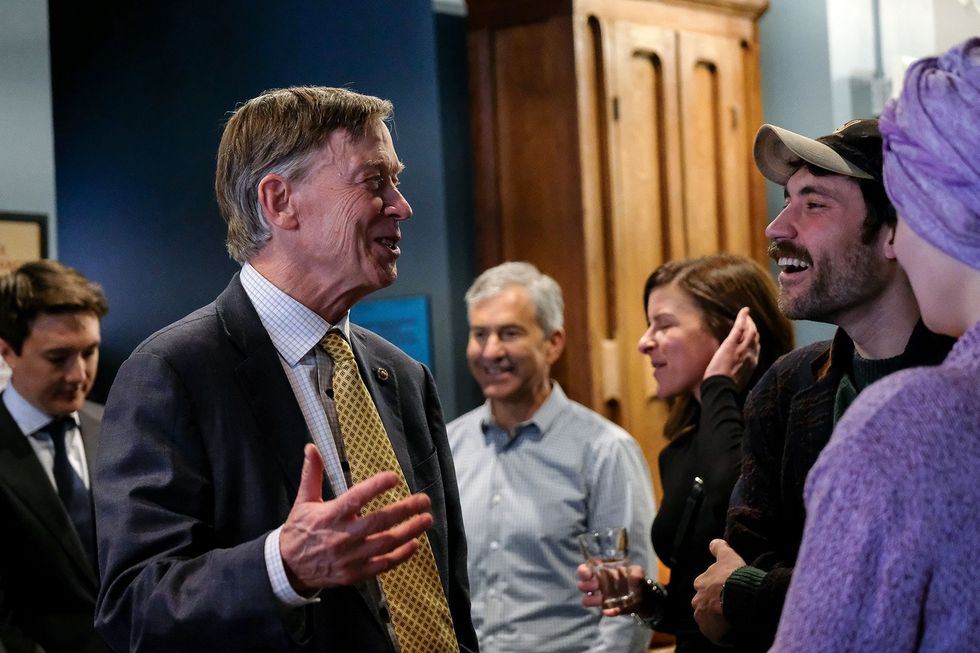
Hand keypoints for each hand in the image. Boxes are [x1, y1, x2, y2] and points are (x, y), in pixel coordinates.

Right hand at [279, 444, 433, 591]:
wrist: (288, 568)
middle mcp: (342, 536)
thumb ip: (311, 474)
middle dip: (404, 510)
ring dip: (409, 531)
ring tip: (427, 519)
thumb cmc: (300, 530)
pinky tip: (415, 544)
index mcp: (330, 516)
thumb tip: (311, 447)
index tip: (394, 477)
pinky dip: (400, 556)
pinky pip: (382, 565)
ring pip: (385, 544)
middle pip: (378, 522)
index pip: (356, 498)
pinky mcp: (354, 574)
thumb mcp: (303, 501)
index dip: (376, 487)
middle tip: (424, 500)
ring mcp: (350, 557)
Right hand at [577, 563, 647, 616]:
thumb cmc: (633, 579)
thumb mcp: (636, 572)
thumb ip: (635, 572)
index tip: (588, 574)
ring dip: (592, 600)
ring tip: (601, 599)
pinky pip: (604, 611)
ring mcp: (600, 597)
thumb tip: (635, 577)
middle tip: (596, 585)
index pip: (584, 570)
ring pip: (587, 599)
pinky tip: (615, 610)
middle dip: (586, 585)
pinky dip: (608, 611)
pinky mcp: (608, 608)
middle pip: (582, 585)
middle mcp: (596, 584)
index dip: (583, 571)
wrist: (642, 596)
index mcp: (599, 571)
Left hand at [692, 539, 744, 642]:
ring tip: (729, 619)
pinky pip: (713, 633)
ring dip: (715, 619)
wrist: (738, 595)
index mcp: (700, 582)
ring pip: (706, 618)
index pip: (704, 586)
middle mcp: (697, 599)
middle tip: (727, 606)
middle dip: (712, 604)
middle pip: (703, 603)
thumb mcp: (727, 556)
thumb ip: (719, 548)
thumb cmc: (733, 575)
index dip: (714, 589)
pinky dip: (719, 633)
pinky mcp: (708, 630)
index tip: (724, 591)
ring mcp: (701, 615)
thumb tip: (714, 542)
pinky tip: (729, 630)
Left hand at [703, 307, 759, 390]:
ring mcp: (742, 348)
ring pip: (751, 331)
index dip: (754, 341)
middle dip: (754, 328)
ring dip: (749, 322)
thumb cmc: (725, 388)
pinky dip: (743, 317)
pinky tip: (745, 310)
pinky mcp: (732, 344)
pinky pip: (740, 327)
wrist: (720, 388)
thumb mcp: (738, 382)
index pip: (756, 348)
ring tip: (747, 316)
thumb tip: (737, 379)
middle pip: (756, 337)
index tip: (752, 336)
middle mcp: (751, 354)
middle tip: (750, 321)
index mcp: (752, 364)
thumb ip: (740, 376)